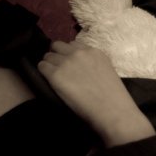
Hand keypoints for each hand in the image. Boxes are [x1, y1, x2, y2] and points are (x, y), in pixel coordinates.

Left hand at [38, 41, 154, 146]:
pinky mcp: (56, 75)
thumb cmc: (113, 97)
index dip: (70, 54)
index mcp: (94, 52)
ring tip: (56, 78)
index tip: (71, 64)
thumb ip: (93, 64)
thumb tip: (80, 67)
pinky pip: (41, 67)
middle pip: (57, 45)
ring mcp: (66, 63)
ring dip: (50, 65)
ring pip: (47, 56)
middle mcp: (79, 53)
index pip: (73, 44)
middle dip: (57, 55)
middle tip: (60, 69)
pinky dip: (44, 73)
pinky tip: (52, 83)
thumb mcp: (107, 71)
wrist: (111, 111)